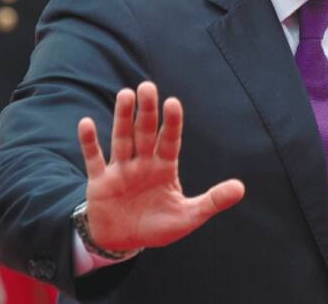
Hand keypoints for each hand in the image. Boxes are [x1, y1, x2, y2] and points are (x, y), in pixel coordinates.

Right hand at [78, 81, 244, 251]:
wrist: (123, 241)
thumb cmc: (157, 225)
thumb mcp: (189, 216)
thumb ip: (212, 201)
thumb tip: (241, 188)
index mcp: (165, 168)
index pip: (170, 140)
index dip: (171, 123)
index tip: (173, 102)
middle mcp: (142, 163)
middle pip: (144, 132)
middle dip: (146, 111)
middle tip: (147, 86)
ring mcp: (120, 170)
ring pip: (122, 139)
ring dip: (122, 118)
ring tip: (126, 94)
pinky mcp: (99, 182)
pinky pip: (94, 159)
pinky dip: (90, 142)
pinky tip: (86, 123)